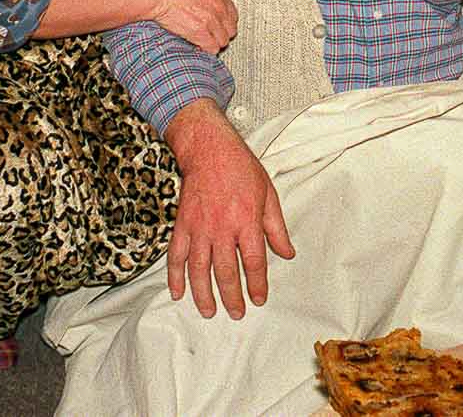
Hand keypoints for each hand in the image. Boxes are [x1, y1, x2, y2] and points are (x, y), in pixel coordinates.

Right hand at [146, 0, 237, 52]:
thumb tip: (209, 9)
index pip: (233, 16)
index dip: (224, 24)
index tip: (216, 28)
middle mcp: (219, 7)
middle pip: (230, 31)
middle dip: (219, 35)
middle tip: (208, 36)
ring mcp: (211, 20)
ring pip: (222, 42)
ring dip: (212, 44)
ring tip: (200, 42)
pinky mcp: (201, 32)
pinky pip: (212, 49)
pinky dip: (204, 50)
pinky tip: (196, 46)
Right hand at [164, 102, 295, 317]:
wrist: (209, 149)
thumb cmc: (241, 169)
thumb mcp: (268, 194)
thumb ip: (277, 228)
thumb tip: (287, 253)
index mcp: (247, 220)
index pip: (253, 262)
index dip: (256, 284)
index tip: (258, 299)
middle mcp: (222, 227)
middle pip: (226, 271)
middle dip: (231, 296)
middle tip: (236, 313)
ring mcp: (199, 227)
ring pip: (199, 269)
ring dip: (203, 294)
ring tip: (209, 311)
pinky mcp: (182, 224)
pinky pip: (176, 255)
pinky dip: (175, 276)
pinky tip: (177, 292)